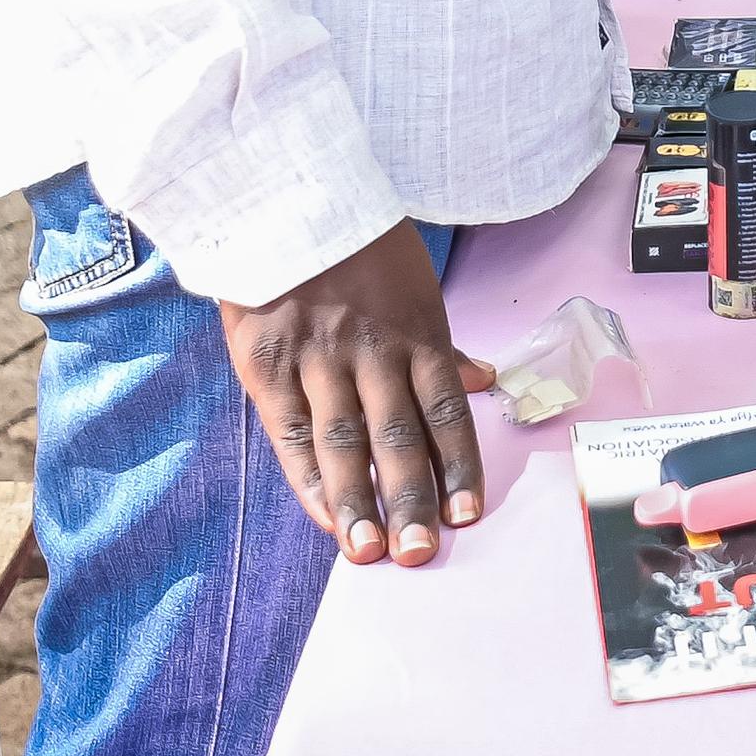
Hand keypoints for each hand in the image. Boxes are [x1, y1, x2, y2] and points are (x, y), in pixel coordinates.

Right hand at [220, 220, 496, 566]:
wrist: (284, 203)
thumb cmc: (360, 249)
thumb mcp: (415, 285)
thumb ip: (442, 344)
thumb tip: (486, 380)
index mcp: (417, 333)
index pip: (446, 410)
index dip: (459, 465)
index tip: (468, 515)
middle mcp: (372, 352)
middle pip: (396, 435)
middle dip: (410, 497)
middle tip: (421, 552)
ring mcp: (317, 361)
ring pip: (342, 442)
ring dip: (357, 501)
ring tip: (369, 553)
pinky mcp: (268, 367)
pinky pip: (291, 432)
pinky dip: (308, 478)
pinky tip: (325, 515)